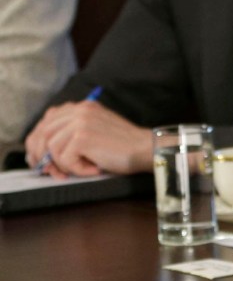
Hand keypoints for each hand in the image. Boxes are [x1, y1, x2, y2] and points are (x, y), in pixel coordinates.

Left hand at [23, 101, 149, 176]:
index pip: (45, 123)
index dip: (38, 143)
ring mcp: (80, 122)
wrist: (146, 149)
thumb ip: (71, 133)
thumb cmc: (122, 147)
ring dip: (63, 165)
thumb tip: (42, 153)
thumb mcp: (94, 131)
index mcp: (80, 107)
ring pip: (52, 149)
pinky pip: (65, 159)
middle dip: (42, 157)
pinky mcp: (83, 137)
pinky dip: (78, 170)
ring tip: (81, 170)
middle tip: (52, 172)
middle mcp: (78, 110)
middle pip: (42, 135)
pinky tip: (94, 169)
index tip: (41, 160)